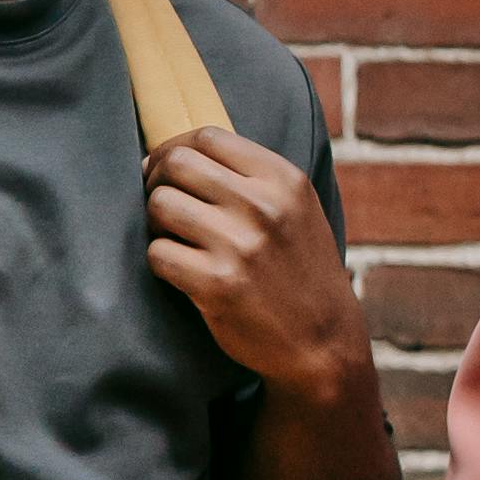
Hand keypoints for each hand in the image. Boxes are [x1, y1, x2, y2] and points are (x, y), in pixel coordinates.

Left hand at [144, 130, 365, 393]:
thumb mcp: (297, 210)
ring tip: (173, 239)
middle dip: (157, 182)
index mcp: (284, 179)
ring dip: (156, 223)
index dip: (176, 150)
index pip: (206, 137)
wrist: (324, 343)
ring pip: (160, 204)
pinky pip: (157, 253)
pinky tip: (180, 271)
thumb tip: (177, 151)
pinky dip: (161, 261)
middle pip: (176, 163)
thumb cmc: (300, 272)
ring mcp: (240, 245)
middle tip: (161, 206)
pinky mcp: (217, 284)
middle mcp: (263, 205)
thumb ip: (252, 177)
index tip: (168, 172)